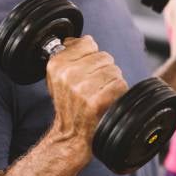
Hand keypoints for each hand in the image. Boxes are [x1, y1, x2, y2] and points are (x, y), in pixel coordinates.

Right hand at [44, 36, 127, 159]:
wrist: (71, 135)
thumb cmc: (69, 105)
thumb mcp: (59, 77)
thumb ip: (70, 54)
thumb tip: (85, 40)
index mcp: (56, 64)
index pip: (88, 43)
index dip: (91, 56)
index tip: (86, 71)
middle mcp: (67, 75)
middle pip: (104, 56)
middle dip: (103, 70)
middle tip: (94, 87)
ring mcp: (81, 88)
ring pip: (114, 70)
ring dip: (111, 82)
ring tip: (100, 94)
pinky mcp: (95, 101)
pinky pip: (119, 84)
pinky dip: (118, 93)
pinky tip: (106, 102)